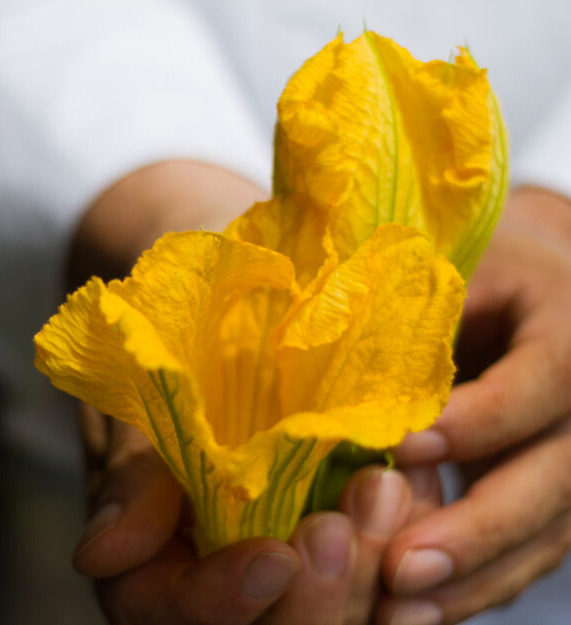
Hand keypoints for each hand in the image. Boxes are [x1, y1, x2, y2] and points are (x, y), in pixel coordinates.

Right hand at [74, 406, 439, 624]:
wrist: (214, 379)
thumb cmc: (169, 406)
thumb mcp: (140, 432)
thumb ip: (130, 487)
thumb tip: (98, 554)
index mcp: (154, 584)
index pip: (180, 618)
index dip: (222, 601)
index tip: (273, 556)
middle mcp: (225, 604)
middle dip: (322, 595)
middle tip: (355, 509)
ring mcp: (286, 594)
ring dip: (371, 570)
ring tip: (388, 486)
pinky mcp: (340, 576)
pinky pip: (379, 597)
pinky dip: (404, 561)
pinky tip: (417, 499)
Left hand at [380, 187, 570, 624]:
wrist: (535, 287)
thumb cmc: (477, 269)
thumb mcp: (448, 269)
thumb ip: (407, 312)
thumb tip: (321, 367)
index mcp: (570, 325)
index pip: (542, 382)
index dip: (479, 420)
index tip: (405, 445)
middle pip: (556, 478)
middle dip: (479, 527)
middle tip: (400, 568)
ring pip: (550, 530)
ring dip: (475, 576)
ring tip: (401, 611)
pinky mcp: (561, 494)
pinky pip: (534, 549)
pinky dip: (479, 582)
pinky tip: (423, 609)